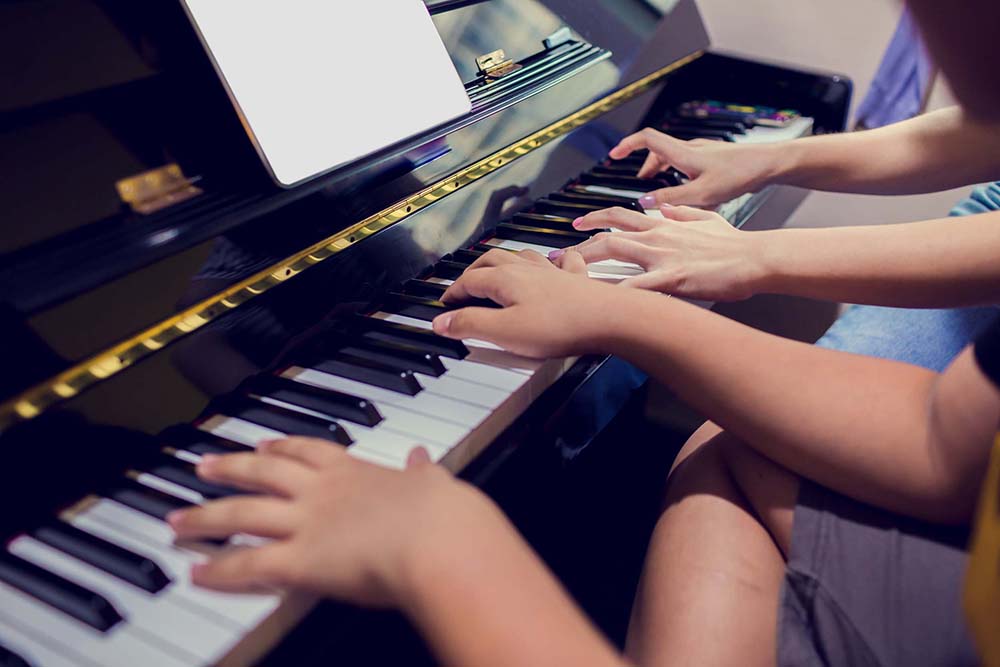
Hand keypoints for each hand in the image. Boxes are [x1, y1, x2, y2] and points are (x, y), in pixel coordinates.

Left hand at [168, 439, 503, 607]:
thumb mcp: (435, 483)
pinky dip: (218, 570)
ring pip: (243, 514)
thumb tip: (423, 458)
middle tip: (203, 465)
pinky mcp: (299, 561)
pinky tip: (195, 572)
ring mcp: (306, 523)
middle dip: (230, 468)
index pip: (309, 451)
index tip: (263, 443)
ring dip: (207, 517)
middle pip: (264, 473)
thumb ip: (423, 472)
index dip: (282, 445)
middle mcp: (323, 492)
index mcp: (356, 471)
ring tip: (178, 519)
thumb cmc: (445, 516)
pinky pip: (248, 565)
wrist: (440, 540)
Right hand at [432, 249, 621, 357]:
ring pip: (522, 256)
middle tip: (463, 284)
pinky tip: (556, 260)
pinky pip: (562, 260)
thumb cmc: (561, 325)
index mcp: (505, 279)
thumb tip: (442, 322)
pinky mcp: (576, 278)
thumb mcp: (505, 332)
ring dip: (505, 261)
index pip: (468, 281)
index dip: (452, 293)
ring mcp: (553, 271)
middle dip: (473, 271)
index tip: (444, 305)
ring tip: (498, 268)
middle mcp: (527, 269)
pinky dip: (552, 259)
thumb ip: (471, 324)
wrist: (610, 318)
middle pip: (491, 261)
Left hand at [558, 205, 765, 300]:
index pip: (621, 217)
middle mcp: (657, 236)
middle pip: (607, 235)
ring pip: (614, 252)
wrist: (754, 257)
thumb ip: (681, 212)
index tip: (578, 225)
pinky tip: (597, 302)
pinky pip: (636, 285)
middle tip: (556, 257)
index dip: (596, 219)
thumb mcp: (706, 218)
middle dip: (577, 246)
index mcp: (664, 225)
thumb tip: (662, 206)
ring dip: (585, 262)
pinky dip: (615, 293)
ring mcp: (662, 256)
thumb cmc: (735, 244)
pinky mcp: (671, 277)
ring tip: (564, 275)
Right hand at [611, 128, 780, 208]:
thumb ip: (671, 199)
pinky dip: (679, 174)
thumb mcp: (702, 194)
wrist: (771, 164)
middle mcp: (691, 149)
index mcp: (683, 153)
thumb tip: (645, 202)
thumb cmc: (741, 175)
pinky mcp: (714, 159)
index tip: (613, 155)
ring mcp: (704, 152)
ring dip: (662, 172)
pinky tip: (689, 192)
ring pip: (674, 158)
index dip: (627, 145)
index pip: (647, 139)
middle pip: (658, 151)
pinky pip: (688, 163)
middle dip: (645, 166)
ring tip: (662, 190)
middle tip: (639, 183)